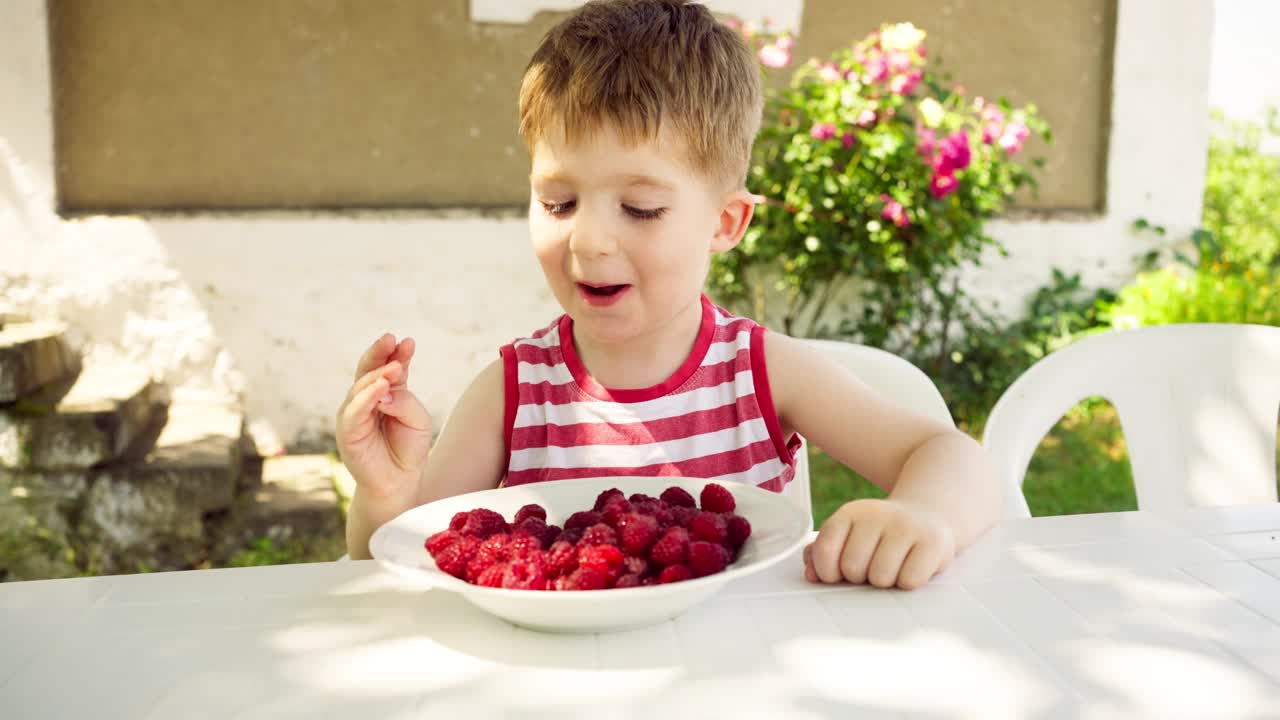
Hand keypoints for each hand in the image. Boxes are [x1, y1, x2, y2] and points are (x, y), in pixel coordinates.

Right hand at [335, 334, 432, 500]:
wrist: (399, 481)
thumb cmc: (409, 448)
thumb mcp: (417, 419)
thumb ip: (405, 401)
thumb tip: (385, 391)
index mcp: (387, 391)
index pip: (390, 367)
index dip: (397, 353)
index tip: (408, 342)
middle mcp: (367, 398)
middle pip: (369, 369)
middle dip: (379, 352)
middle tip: (391, 339)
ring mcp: (355, 412)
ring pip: (361, 387)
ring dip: (378, 375)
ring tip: (395, 367)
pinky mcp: (347, 431)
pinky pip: (354, 410)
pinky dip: (367, 397)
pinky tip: (381, 387)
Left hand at [803, 498, 955, 589]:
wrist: (928, 517)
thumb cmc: (881, 536)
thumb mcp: (850, 536)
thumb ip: (822, 553)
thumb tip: (811, 574)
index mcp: (850, 513)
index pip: (825, 550)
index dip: (828, 571)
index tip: (839, 572)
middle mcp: (877, 514)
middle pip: (853, 568)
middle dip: (861, 577)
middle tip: (873, 565)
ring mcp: (906, 526)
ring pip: (880, 578)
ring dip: (885, 581)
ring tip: (893, 565)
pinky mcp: (933, 542)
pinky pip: (909, 581)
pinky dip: (909, 581)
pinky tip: (912, 565)